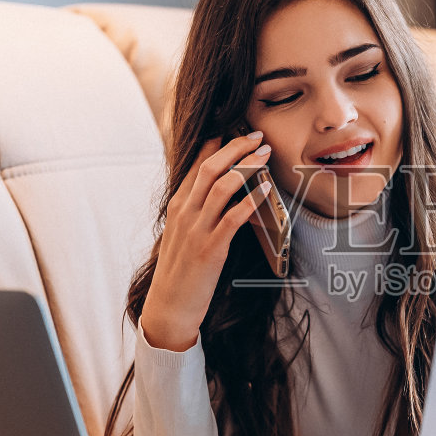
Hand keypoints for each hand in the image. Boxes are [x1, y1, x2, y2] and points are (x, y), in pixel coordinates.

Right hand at [140, 132, 274, 351]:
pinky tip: (266, 190)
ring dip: (246, 166)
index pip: (195, 165)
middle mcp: (184, 213)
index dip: (216, 144)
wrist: (169, 306)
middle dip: (235, 147)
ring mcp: (196, 230)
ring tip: (265, 154)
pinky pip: (233, 217)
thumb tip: (214, 192)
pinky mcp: (210, 248)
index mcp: (177, 206)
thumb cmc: (180, 271)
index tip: (235, 129)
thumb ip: (194, 211)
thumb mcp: (181, 234)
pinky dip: (251, 200)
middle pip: (210, 167)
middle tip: (257, 135)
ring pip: (222, 186)